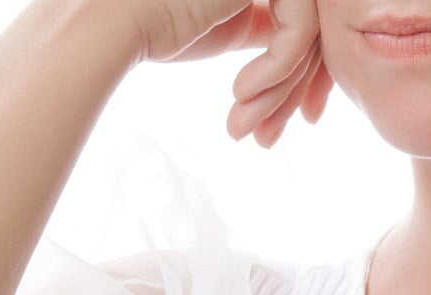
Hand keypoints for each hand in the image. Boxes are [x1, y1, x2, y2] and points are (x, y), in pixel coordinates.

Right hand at [121, 0, 333, 147]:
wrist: (119, 20)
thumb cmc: (159, 26)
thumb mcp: (228, 29)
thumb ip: (268, 32)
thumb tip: (301, 61)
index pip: (308, 24)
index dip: (307, 75)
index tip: (301, 120)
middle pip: (312, 31)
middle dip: (295, 93)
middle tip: (268, 139)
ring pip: (307, 35)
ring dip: (280, 92)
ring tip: (247, 125)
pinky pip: (299, 29)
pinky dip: (278, 69)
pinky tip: (242, 92)